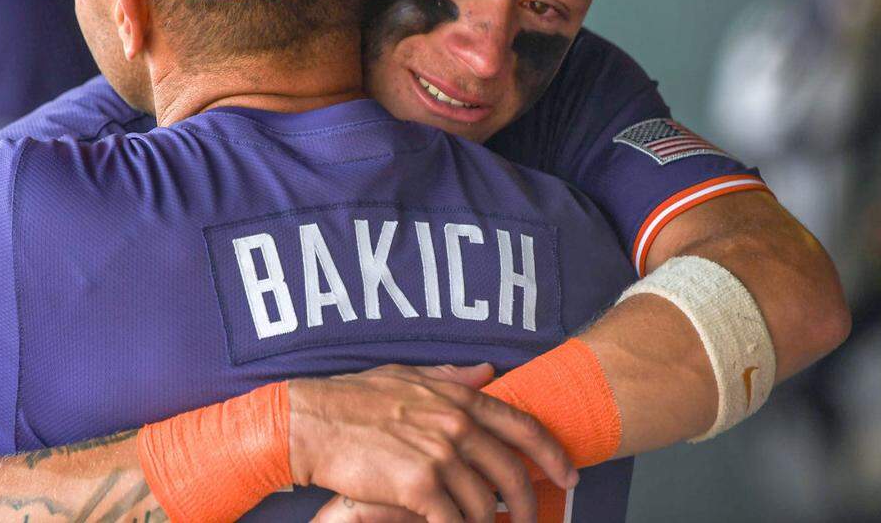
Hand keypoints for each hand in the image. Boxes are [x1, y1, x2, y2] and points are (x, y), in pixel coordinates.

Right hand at [288, 363, 576, 522]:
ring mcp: (440, 456)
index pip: (522, 427)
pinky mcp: (419, 488)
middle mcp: (456, 425)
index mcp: (459, 398)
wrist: (312, 421)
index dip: (552, 455)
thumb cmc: (354, 398)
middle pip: (512, 474)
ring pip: (484, 506)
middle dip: (526, 505)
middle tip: (528, 522)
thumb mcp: (408, 375)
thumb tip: (488, 373)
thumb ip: (453, 377)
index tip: (569, 475)